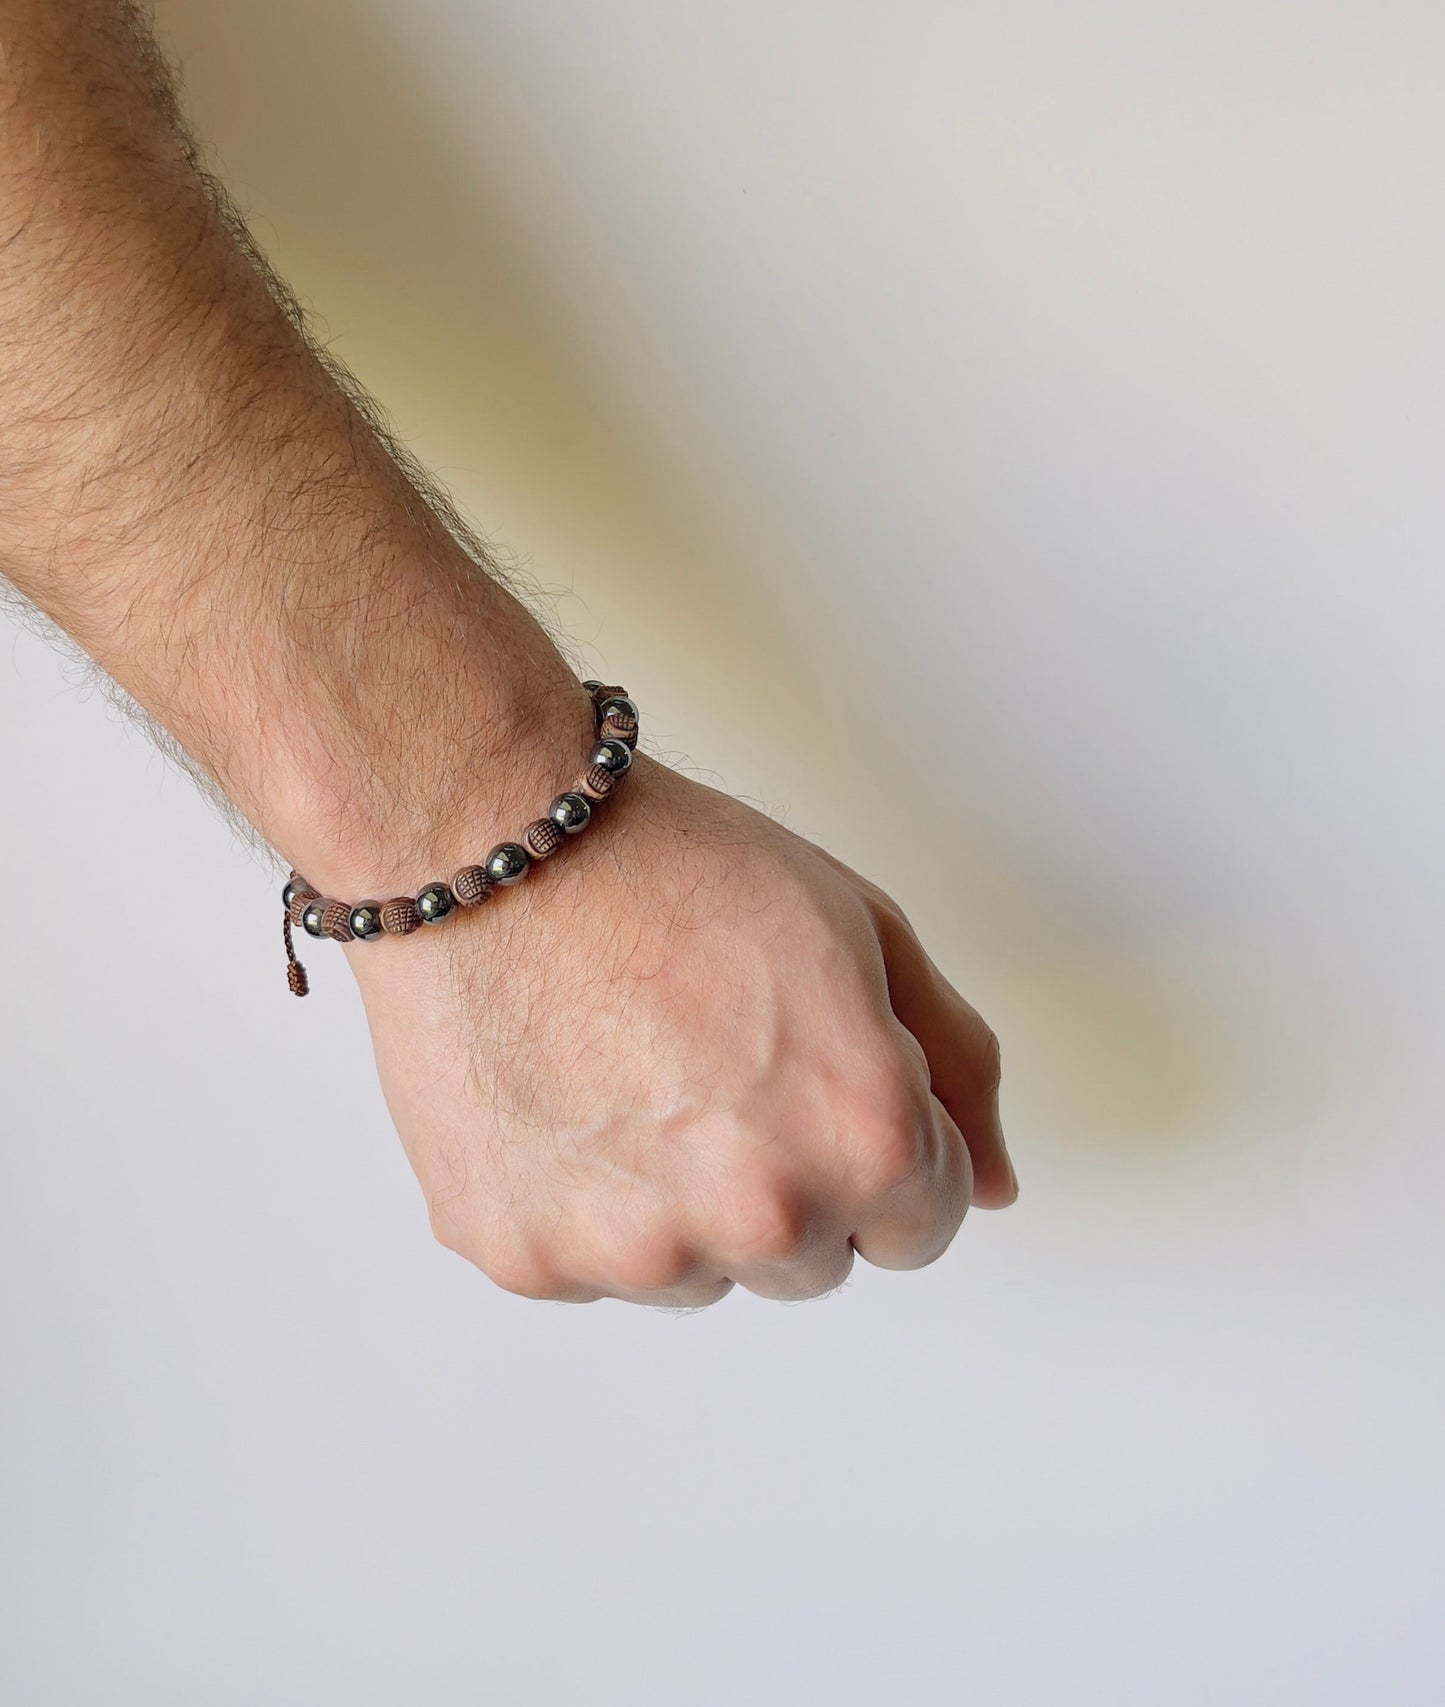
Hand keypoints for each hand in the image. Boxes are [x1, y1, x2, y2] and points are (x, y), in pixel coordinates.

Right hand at [347, 754, 1016, 1305]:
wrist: (491, 840)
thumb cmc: (674, 867)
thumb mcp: (865, 931)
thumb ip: (957, 1068)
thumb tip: (996, 1188)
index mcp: (865, 1140)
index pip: (925, 1223)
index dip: (880, 1138)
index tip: (819, 1080)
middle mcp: (758, 1219)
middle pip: (814, 1261)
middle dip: (790, 1180)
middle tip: (716, 1064)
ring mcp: (633, 1252)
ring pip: (699, 1274)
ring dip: (684, 1206)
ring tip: (629, 1076)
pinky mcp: (526, 1256)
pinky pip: (591, 1268)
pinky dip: (584, 1204)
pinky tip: (565, 1101)